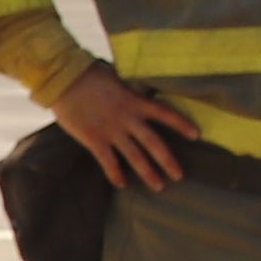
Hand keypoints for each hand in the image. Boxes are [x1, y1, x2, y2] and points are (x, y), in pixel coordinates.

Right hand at [50, 70, 195, 191]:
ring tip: (159, 187)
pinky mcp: (94, 139)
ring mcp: (111, 130)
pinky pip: (108, 161)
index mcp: (134, 101)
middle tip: (179, 176)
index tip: (197, 135)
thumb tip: (140, 92)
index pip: (164, 113)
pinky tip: (121, 184)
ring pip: (134, 156)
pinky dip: (115, 173)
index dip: (181, 124)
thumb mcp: (116, 78)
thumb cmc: (89, 74)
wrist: (64, 79)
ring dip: (147, 173)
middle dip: (168, 161)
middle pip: (153, 143)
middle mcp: (127, 118)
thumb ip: (130, 90)